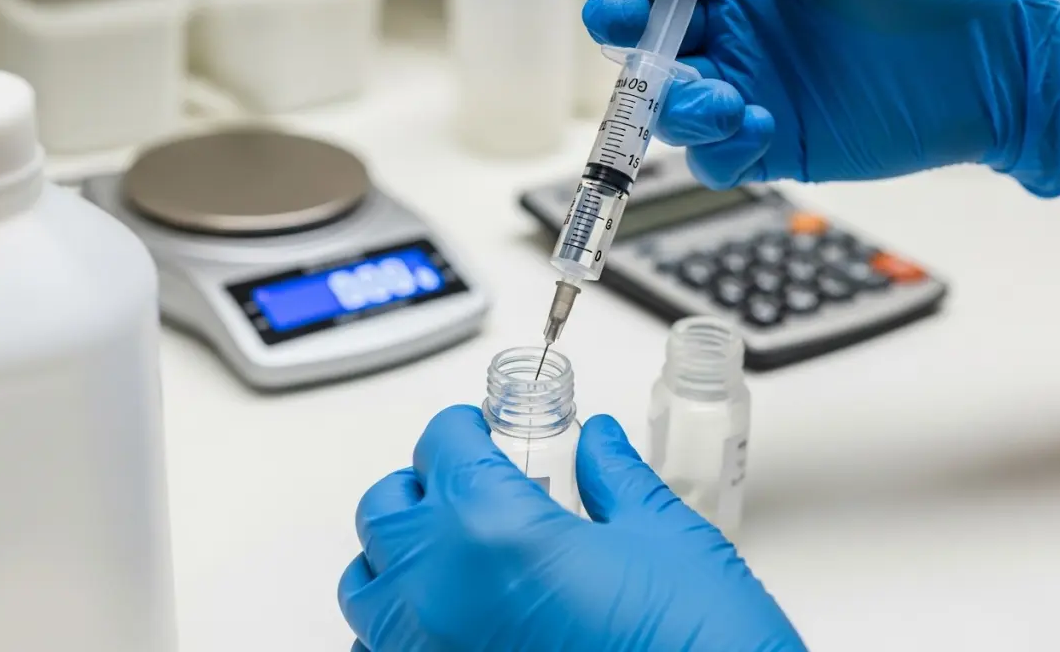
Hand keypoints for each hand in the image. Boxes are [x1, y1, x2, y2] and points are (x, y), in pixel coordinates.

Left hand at [338, 405, 806, 651]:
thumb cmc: (697, 646)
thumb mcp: (665, 538)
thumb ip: (617, 479)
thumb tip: (597, 444)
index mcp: (492, 528)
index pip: (442, 445)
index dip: (464, 429)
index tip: (481, 432)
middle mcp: (439, 591)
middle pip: (386, 507)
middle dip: (425, 485)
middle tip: (470, 485)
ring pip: (362, 585)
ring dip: (396, 557)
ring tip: (450, 554)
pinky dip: (396, 630)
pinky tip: (450, 622)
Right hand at [584, 0, 1059, 196]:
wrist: (990, 55)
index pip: (651, 1)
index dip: (624, 9)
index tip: (624, 15)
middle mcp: (732, 35)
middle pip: (647, 59)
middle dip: (643, 69)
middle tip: (664, 69)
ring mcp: (748, 90)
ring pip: (672, 115)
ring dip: (680, 112)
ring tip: (728, 103)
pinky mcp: (772, 144)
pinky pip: (718, 160)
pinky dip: (721, 150)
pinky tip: (759, 125)